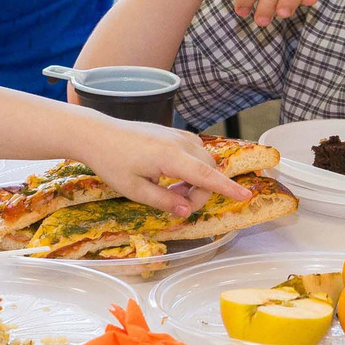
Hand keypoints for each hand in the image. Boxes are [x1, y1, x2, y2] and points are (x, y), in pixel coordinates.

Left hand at [69, 113, 250, 216]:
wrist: (97, 133)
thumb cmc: (112, 162)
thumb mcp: (134, 190)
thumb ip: (163, 202)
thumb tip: (186, 211)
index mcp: (170, 157)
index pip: (206, 176)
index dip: (227, 188)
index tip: (246, 195)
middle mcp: (179, 142)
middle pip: (208, 170)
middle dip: (201, 192)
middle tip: (177, 204)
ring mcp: (177, 135)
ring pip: (204, 160)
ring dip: (196, 180)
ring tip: (171, 191)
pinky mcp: (173, 133)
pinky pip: (195, 151)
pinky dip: (192, 168)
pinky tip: (172, 177)